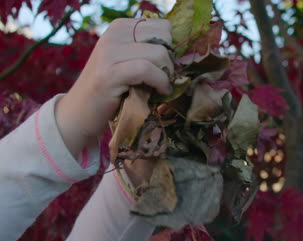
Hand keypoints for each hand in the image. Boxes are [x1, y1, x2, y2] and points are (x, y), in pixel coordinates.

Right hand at [55, 18, 172, 158]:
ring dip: (166, 74)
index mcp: (120, 27)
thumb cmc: (112, 89)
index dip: (171, 48)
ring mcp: (109, 53)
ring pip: (158, 53)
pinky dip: (160, 82)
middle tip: (165, 77)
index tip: (167, 66)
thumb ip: (149, 50)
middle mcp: (113, 34)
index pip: (163, 26)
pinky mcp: (109, 73)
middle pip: (164, 38)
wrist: (80, 112)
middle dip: (170, 60)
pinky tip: (161, 92)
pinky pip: (146, 70)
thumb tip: (182, 50)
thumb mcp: (129, 62)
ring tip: (161, 87)